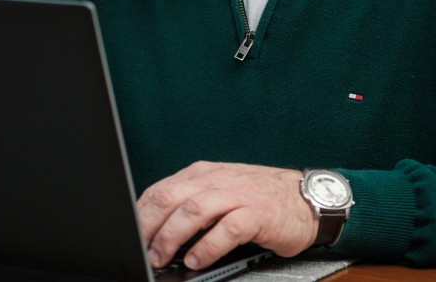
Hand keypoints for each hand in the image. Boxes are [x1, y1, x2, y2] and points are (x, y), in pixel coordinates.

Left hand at [136, 162, 317, 269]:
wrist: (306, 198)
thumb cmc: (260, 198)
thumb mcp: (219, 192)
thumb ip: (190, 203)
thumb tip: (155, 227)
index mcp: (201, 175)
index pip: (160, 190)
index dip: (140, 214)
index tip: (129, 235)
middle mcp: (216, 180)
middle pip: (171, 198)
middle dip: (150, 226)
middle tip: (141, 249)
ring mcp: (237, 195)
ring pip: (194, 211)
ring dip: (172, 237)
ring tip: (161, 258)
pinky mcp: (257, 214)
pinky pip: (227, 229)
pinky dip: (207, 246)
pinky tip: (196, 260)